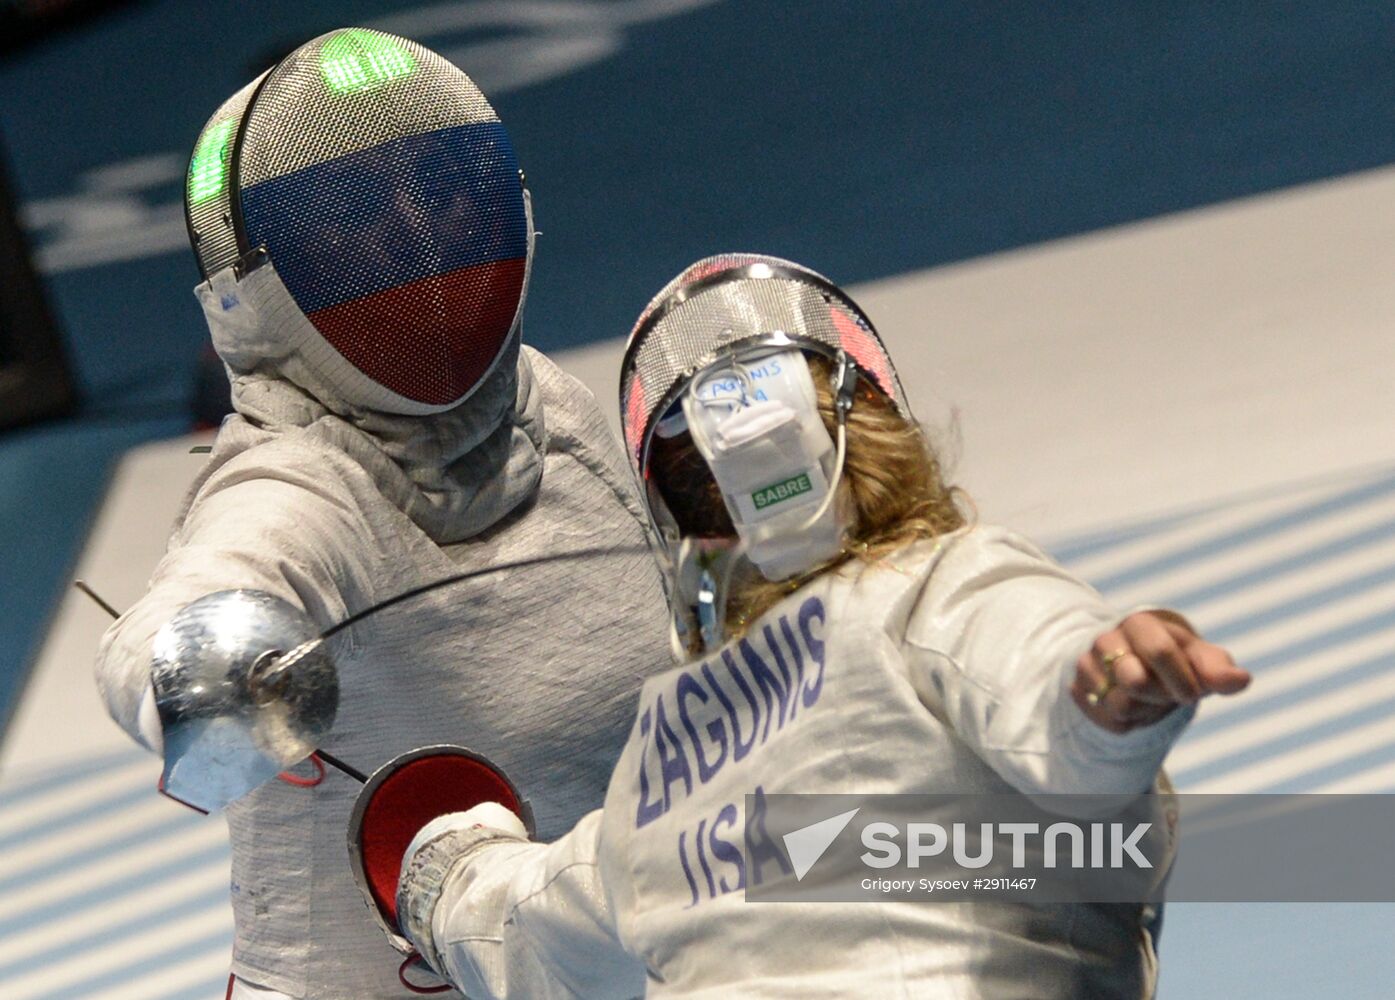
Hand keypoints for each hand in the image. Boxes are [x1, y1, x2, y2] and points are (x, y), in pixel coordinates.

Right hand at [1070, 611, 1250, 733]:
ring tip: (1151, 699)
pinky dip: (1129, 723)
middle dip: (1161, 697)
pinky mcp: (1078, 691)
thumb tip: (1242, 680)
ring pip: (1121, 705)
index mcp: (1140, 623)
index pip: (1160, 652)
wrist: (1133, 662)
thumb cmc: (1176, 658)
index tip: (1193, 692)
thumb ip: (1219, 668)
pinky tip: (1134, 707)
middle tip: (1170, 695)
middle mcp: (1106, 640)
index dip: (1182, 680)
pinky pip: (1109, 721)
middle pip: (1135, 681)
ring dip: (1146, 711)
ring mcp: (1087, 665)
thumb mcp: (1200, 658)